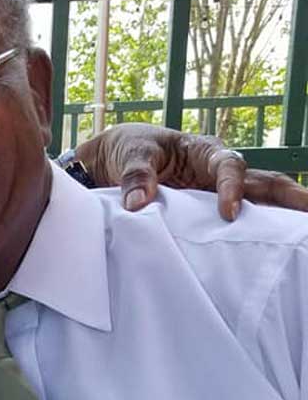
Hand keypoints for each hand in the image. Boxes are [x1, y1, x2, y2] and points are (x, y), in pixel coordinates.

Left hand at [75, 123, 307, 220]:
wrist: (110, 161)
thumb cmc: (128, 149)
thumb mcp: (129, 155)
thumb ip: (135, 176)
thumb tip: (137, 203)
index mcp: (204, 151)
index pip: (229, 166)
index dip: (232, 188)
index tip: (228, 213)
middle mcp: (219, 171)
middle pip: (264, 182)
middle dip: (291, 196)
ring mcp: (218, 193)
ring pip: (260, 202)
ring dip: (282, 217)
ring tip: (302, 237)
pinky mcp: (209, 211)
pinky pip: (239, 221)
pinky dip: (255, 233)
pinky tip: (270, 250)